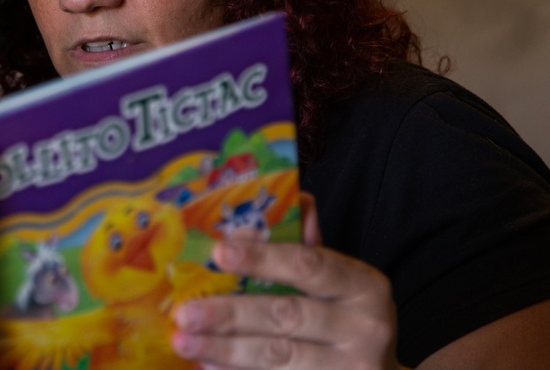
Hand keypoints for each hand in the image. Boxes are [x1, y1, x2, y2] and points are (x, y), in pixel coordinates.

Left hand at [170, 193, 401, 368]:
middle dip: (230, 313)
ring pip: (278, 356)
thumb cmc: (348, 319)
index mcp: (364, 286)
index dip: (262, 258)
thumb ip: (310, 246)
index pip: (308, 264)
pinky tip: (208, 366)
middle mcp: (365, 328)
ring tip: (184, 341)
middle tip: (185, 312)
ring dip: (225, 348)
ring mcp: (352, 369)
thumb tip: (295, 197)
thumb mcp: (341, 282)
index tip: (218, 252)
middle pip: (286, 315)